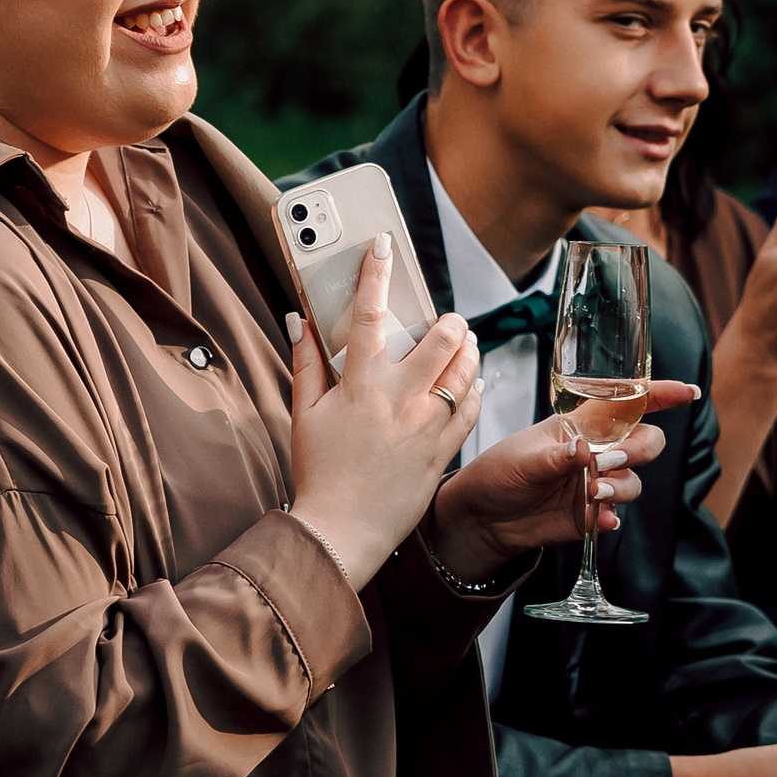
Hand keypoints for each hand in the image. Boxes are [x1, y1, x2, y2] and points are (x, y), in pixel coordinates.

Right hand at [286, 234, 483, 584]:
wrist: (342, 530)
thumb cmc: (318, 474)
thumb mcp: (303, 415)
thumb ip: (306, 363)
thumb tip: (300, 320)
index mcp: (360, 387)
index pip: (371, 317)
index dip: (377, 275)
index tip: (384, 246)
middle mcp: (400, 401)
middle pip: (440, 341)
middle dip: (449, 320)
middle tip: (447, 319)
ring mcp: (427, 427)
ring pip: (464, 372)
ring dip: (468, 349)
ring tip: (465, 341)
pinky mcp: (444, 452)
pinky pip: (472, 410)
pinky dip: (476, 389)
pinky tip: (473, 381)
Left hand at [425, 389, 693, 579]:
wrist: (483, 517)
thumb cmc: (500, 473)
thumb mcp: (522, 459)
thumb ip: (555, 456)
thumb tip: (584, 451)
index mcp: (582, 424)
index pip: (628, 404)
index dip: (660, 395)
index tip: (687, 393)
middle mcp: (598, 451)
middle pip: (647, 442)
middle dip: (638, 449)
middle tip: (606, 462)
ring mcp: (598, 483)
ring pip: (636, 480)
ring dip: (622, 484)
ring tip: (593, 491)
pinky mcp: (592, 514)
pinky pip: (616, 514)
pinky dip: (611, 516)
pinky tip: (600, 519)